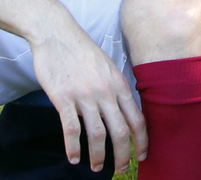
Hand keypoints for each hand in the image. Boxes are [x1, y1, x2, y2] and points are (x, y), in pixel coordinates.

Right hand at [30, 18, 147, 173]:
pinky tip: (73, 157)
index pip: (137, 118)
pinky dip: (73, 147)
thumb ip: (114, 88)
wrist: (57, 34)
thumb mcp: (107, 67)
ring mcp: (84, 95)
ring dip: (98, 156)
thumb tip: (120, 111)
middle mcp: (105, 91)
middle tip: (120, 169)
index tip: (143, 155)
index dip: (142, 140)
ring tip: (96, 167)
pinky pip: (71, 129)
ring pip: (97, 134)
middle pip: (120, 131)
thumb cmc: (82, 51)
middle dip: (123, 155)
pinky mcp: (63, 98)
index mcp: (118, 84)